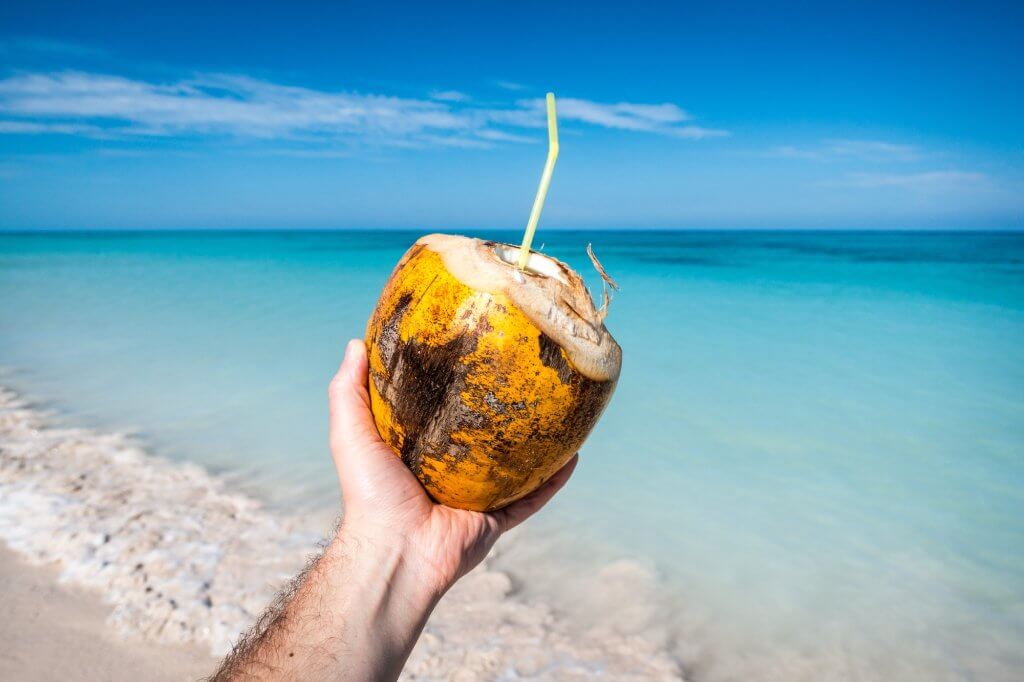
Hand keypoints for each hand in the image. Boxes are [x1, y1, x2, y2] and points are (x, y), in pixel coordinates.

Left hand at [328, 338, 577, 597]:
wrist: (395, 549)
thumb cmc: (369, 493)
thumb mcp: (351, 433)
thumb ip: (348, 391)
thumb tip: (356, 343)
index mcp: (417, 452)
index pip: (438, 413)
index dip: (452, 386)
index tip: (471, 355)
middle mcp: (448, 473)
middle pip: (482, 436)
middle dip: (500, 411)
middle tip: (522, 374)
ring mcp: (476, 496)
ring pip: (514, 464)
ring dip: (536, 441)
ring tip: (556, 408)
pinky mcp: (497, 517)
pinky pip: (533, 496)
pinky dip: (554, 478)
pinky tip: (573, 453)